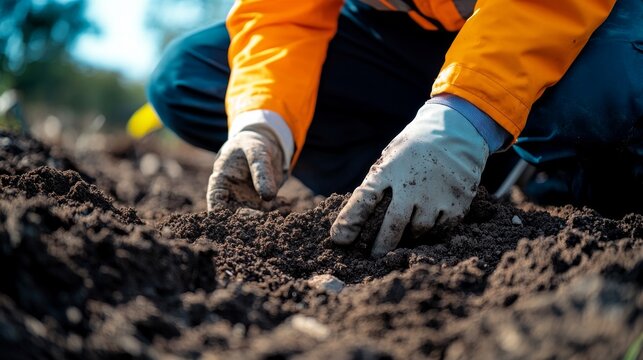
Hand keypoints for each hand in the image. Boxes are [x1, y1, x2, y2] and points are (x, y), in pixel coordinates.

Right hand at [207, 127, 284, 210]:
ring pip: (254, 218)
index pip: (216, 206)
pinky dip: (277, 211)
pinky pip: (268, 212)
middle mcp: (230, 197)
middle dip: (251, 221)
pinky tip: (286, 205)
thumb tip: (268, 197)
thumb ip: (260, 171)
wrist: (261, 144)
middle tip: (267, 218)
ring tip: (283, 210)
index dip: (223, 217)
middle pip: (235, 217)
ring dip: (268, 218)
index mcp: (219, 183)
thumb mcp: (256, 152)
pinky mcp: (260, 204)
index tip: (241, 216)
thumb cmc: (251, 145)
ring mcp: (245, 203)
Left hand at [330, 103, 488, 256]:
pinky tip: (427, 226)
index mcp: (389, 170)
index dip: (349, 222)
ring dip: (408, 236)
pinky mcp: (456, 202)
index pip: (363, 201)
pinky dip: (432, 232)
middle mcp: (411, 184)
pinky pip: (440, 229)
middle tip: (374, 257)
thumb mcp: (391, 157)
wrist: (456, 129)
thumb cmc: (414, 147)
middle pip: (392, 226)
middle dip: (380, 245)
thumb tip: (357, 219)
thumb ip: (378, 183)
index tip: (339, 239)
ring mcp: (435, 195)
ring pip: (417, 231)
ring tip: (404, 235)